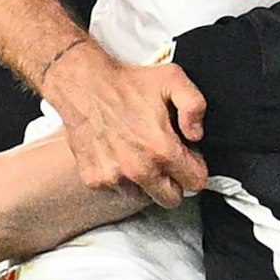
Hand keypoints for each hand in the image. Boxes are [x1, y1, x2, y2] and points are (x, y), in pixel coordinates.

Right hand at [41, 42, 208, 207]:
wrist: (84, 84)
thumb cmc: (128, 83)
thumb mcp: (172, 80)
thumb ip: (195, 105)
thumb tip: (196, 135)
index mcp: (161, 150)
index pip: (196, 181)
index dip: (195, 166)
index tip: (186, 155)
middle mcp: (138, 170)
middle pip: (172, 199)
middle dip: (174, 181)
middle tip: (165, 158)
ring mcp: (114, 178)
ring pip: (144, 197)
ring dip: (146, 181)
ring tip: (138, 152)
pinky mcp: (95, 180)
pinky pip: (119, 191)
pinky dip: (122, 178)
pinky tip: (119, 153)